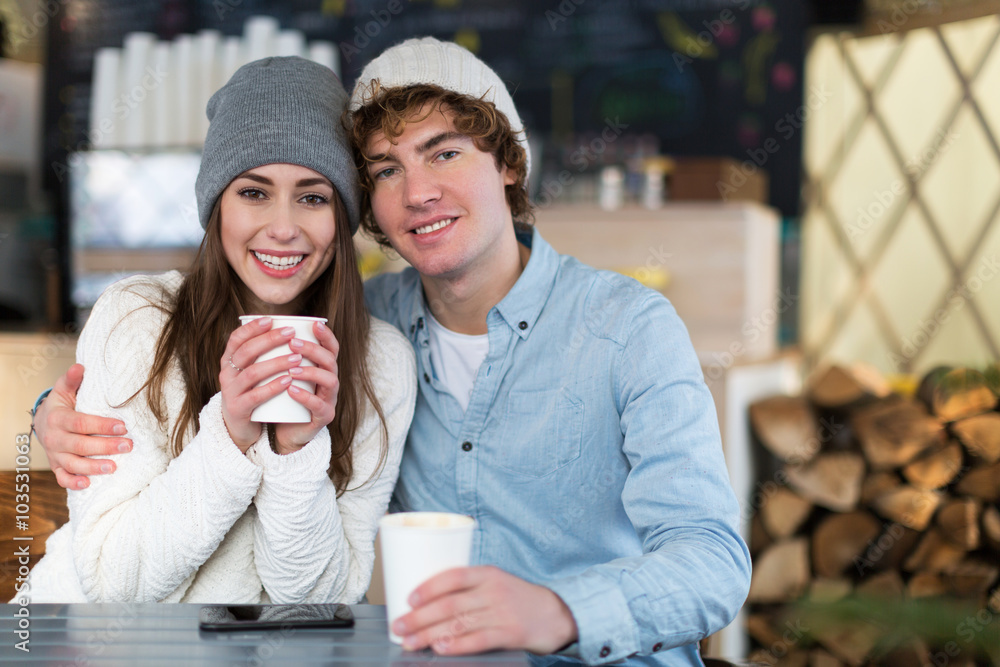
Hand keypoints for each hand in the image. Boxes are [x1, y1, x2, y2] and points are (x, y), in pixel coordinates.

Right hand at [36, 364, 132, 489]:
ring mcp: (55, 454)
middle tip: (128, 446)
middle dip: (105, 446)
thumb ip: (72, 380)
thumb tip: (80, 366)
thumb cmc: (61, 404)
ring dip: (93, 467)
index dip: (102, 426)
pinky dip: (73, 482)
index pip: (81, 423)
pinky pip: (62, 478)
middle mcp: (55, 438)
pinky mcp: (57, 466)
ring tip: (114, 467)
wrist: (43, 422)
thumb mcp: (64, 389)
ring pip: (73, 464)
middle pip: (80, 445)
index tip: (123, 426)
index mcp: (58, 418)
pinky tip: (88, 484)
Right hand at [220, 317, 303, 452]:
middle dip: (269, 340)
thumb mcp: (252, 372)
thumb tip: (289, 328)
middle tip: (291, 334)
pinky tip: (288, 381)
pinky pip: (255, 396)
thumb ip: (262, 355)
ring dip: (276, 363)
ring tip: (296, 357)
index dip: (252, 328)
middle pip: (246, 352)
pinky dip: (273, 387)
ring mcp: (230, 392)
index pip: (236, 339)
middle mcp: (226, 374)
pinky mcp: (238, 409)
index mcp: (229, 361)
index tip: (271, 320)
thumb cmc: (252, 392)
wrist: (239, 427)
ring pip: (252, 372)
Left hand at [273, 321, 339, 454]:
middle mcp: (329, 381)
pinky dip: (305, 397)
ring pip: (330, 380)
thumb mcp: (283, 373)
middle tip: (293, 343)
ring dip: (311, 371)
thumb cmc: (283, 396)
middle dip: (313, 349)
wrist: (284, 428)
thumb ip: (278, 354)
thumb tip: (258, 326)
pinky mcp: (323, 417)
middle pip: (330, 360)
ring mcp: (329, 399)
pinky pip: (318, 406)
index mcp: (322, 368)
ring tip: (291, 368)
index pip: (330, 347)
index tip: (314, 324)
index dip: (325, 335)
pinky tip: (291, 390)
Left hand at [393, 566, 577, 655]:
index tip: (408, 599)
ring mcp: (502, 613)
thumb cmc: (518, 598)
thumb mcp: (496, 582)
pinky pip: (478, 639)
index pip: (453, 576)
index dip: (428, 587)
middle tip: (398, 626)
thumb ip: (469, 589)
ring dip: (429, 634)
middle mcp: (493, 591)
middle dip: (419, 617)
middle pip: (449, 604)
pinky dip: (457, 645)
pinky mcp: (509, 634)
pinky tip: (440, 648)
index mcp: (487, 574)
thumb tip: (428, 602)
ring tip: (410, 642)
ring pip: (458, 623)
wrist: (556, 613)